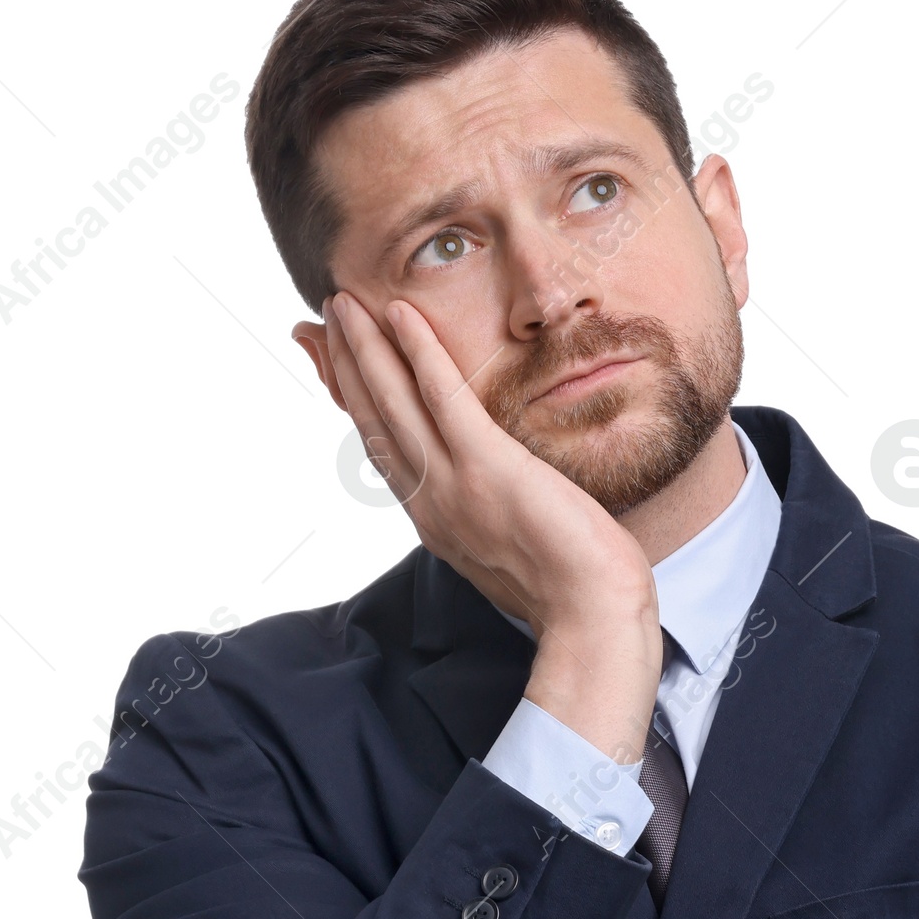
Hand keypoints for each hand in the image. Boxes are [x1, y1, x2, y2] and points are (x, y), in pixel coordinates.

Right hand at [325, 292, 661, 762]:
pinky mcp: (487, 467)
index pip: (383, 450)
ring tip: (344, 302)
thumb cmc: (571, 592)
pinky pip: (442, 397)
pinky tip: (399, 315)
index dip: (356, 402)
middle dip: (346, 364)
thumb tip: (494, 504)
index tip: (335, 364)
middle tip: (327, 315)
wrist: (591, 617)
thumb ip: (491, 520)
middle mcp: (431, 502)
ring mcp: (454, 484)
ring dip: (366, 347)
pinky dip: (418, 353)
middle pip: (374, 420)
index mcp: (436, 522)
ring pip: (394, 403)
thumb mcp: (512, 553)